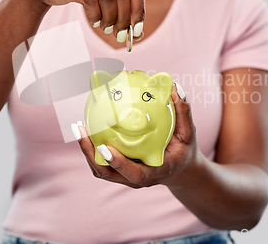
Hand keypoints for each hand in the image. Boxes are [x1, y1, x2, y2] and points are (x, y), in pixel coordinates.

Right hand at [22, 0, 144, 40]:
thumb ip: (123, 0)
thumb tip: (139, 32)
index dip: (139, 8)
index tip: (138, 28)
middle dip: (124, 17)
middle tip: (121, 33)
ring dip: (110, 18)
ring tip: (106, 27)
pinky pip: (90, 1)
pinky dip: (95, 16)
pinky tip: (94, 21)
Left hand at [75, 83, 201, 188]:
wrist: (180, 170)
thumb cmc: (184, 150)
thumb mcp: (189, 133)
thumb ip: (184, 113)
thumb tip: (177, 89)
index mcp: (154, 172)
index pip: (134, 173)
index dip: (118, 163)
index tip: (104, 147)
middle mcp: (136, 179)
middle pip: (107, 173)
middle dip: (90, 154)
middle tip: (81, 128)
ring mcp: (125, 177)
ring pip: (100, 169)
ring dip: (86, 150)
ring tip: (78, 126)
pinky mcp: (119, 172)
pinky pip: (101, 162)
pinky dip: (91, 147)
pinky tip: (87, 127)